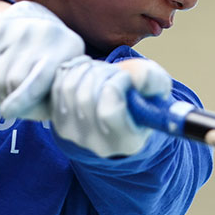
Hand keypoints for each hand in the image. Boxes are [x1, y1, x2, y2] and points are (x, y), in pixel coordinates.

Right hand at [0, 1, 84, 119]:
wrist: (41, 25)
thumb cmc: (54, 68)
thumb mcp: (61, 84)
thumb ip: (46, 105)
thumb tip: (12, 110)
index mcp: (68, 48)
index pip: (39, 79)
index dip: (20, 100)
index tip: (6, 113)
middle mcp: (43, 32)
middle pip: (12, 81)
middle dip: (11, 100)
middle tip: (17, 103)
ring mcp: (19, 27)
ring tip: (9, 90)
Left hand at [50, 57, 172, 156]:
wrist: (122, 108)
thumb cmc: (143, 98)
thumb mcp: (157, 88)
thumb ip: (152, 81)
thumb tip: (136, 78)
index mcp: (126, 142)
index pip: (109, 111)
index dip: (117, 83)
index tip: (126, 77)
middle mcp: (97, 144)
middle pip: (86, 97)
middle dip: (102, 72)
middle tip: (114, 70)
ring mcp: (73, 134)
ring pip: (69, 89)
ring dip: (86, 69)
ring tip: (101, 69)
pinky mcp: (57, 120)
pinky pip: (56, 85)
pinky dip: (71, 70)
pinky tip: (87, 70)